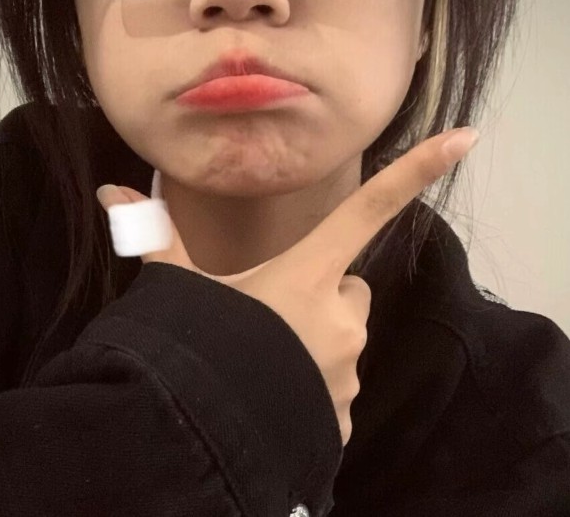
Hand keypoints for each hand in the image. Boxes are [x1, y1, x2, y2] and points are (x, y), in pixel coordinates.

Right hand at [96, 127, 479, 445]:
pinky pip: (336, 387)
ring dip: (314, 344)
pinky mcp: (345, 412)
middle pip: (348, 290)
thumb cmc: (201, 347)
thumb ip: (153, 240)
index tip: (464, 138)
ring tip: (265, 360)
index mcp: (307, 275)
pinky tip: (276, 394)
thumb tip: (109, 192)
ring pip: (342, 341)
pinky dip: (314, 386)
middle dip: (321, 297)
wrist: (205, 433)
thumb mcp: (181, 292)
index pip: (367, 210)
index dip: (416, 171)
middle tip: (271, 316)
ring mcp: (348, 368)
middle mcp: (341, 317)